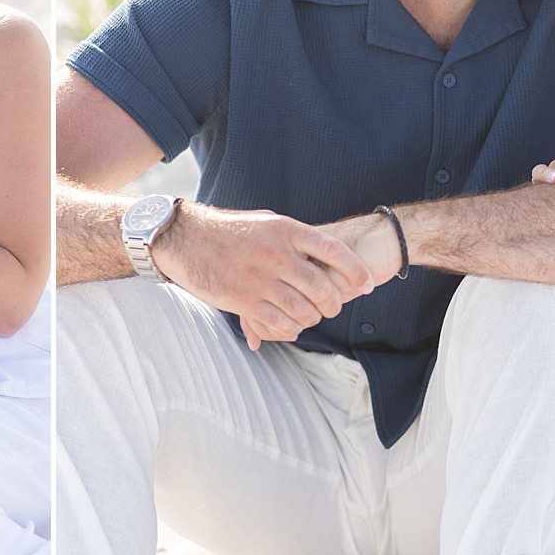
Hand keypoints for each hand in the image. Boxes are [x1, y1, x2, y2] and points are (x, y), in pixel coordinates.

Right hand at [151, 204, 374, 349]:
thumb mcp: (265, 224)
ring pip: (305, 311)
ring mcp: (260, 280)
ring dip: (312, 318)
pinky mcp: (245, 301)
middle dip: (334, 303)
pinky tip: (290, 325)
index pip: (333, 251)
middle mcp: (276, 255)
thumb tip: (326, 257)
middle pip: (322, 288)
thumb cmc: (229, 231)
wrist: (186, 239)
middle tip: (332, 306)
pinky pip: (281, 325)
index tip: (368, 284)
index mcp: (285, 230)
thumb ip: (294, 240)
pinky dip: (292, 330)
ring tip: (310, 316)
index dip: (356, 270)